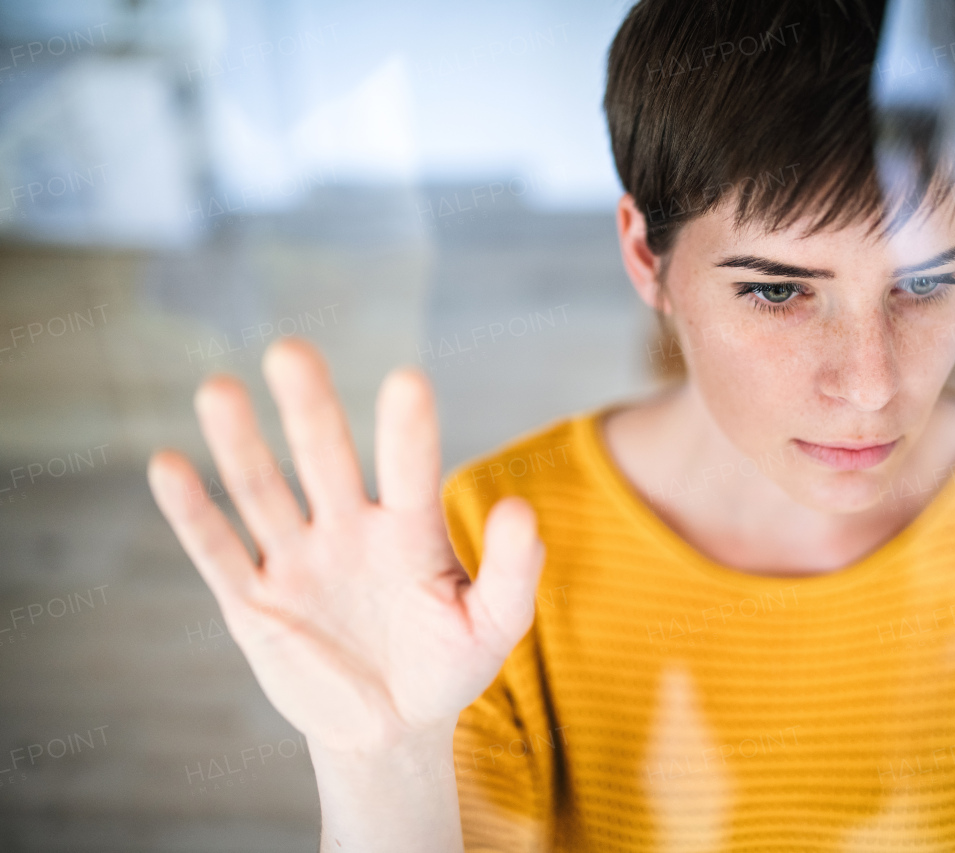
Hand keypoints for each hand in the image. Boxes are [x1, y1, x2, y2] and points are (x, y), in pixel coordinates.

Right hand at [147, 338, 544, 752]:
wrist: (392, 727)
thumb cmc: (448, 664)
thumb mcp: (493, 626)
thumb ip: (512, 572)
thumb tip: (521, 508)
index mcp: (411, 529)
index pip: (410, 470)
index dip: (407, 432)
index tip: (407, 381)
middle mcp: (349, 528)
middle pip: (325, 459)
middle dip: (310, 410)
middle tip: (292, 352)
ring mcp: (299, 560)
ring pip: (264, 492)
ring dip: (240, 444)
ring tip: (221, 390)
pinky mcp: (255, 601)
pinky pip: (219, 552)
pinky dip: (193, 513)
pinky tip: (170, 465)